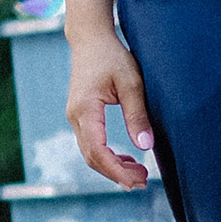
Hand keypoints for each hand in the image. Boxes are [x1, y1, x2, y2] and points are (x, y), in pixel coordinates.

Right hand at [66, 27, 158, 189]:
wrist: (91, 39)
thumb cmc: (112, 57)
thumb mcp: (132, 83)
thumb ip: (137, 114)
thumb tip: (145, 146)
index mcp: (85, 108)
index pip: (97, 150)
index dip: (116, 170)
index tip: (136, 181)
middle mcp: (75, 116)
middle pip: (91, 157)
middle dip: (116, 174)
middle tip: (144, 182)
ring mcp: (75, 116)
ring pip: (90, 153)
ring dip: (112, 167)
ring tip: (139, 173)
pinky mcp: (80, 116)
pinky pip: (91, 144)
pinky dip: (108, 156)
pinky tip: (127, 159)